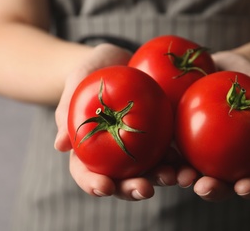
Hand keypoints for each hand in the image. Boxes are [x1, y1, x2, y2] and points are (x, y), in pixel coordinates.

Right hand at [54, 44, 178, 199]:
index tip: (105, 187)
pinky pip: (170, 150)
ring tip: (175, 177)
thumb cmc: (91, 70)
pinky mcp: (160, 136)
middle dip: (132, 189)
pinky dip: (180, 159)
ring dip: (162, 178)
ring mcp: (139, 147)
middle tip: (145, 190)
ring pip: (149, 171)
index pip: (86, 173)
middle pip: (121, 180)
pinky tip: (189, 162)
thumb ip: (66, 109)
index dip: (93, 184)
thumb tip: (59, 146)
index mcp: (89, 149)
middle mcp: (115, 154)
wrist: (118, 60)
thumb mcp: (76, 81)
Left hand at [178, 50, 249, 200]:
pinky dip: (164, 154)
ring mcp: (195, 151)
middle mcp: (219, 162)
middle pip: (217, 184)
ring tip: (176, 176)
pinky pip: (168, 145)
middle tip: (205, 187)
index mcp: (245, 160)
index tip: (244, 187)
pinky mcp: (175, 136)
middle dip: (211, 190)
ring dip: (181, 178)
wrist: (227, 68)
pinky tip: (162, 151)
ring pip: (188, 171)